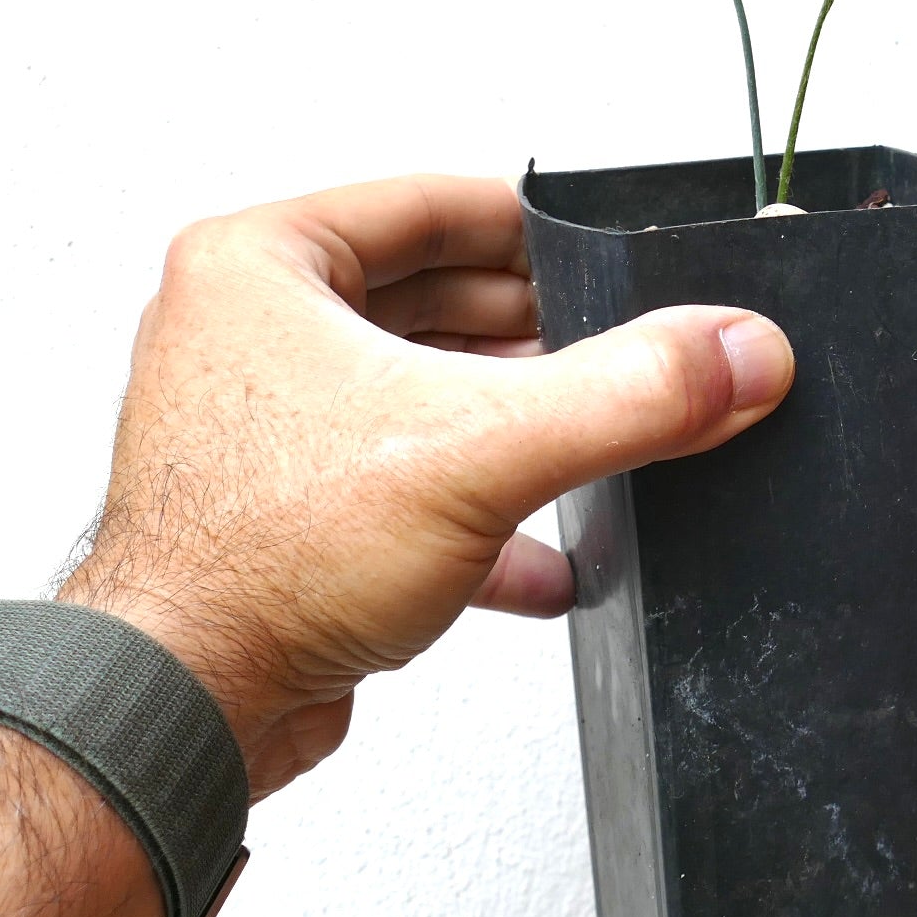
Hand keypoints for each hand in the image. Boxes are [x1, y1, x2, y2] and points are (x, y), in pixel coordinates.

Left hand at [60, 173, 793, 798]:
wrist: (185, 712)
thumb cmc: (251, 565)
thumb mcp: (481, 450)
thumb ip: (628, 393)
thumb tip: (731, 352)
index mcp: (262, 268)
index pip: (432, 205)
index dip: (534, 228)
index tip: (605, 252)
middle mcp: (254, 335)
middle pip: (439, 300)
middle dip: (541, 336)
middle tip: (620, 350)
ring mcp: (273, 426)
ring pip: (430, 395)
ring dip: (516, 424)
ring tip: (591, 441)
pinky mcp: (297, 510)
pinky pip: (413, 480)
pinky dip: (483, 510)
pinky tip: (544, 553)